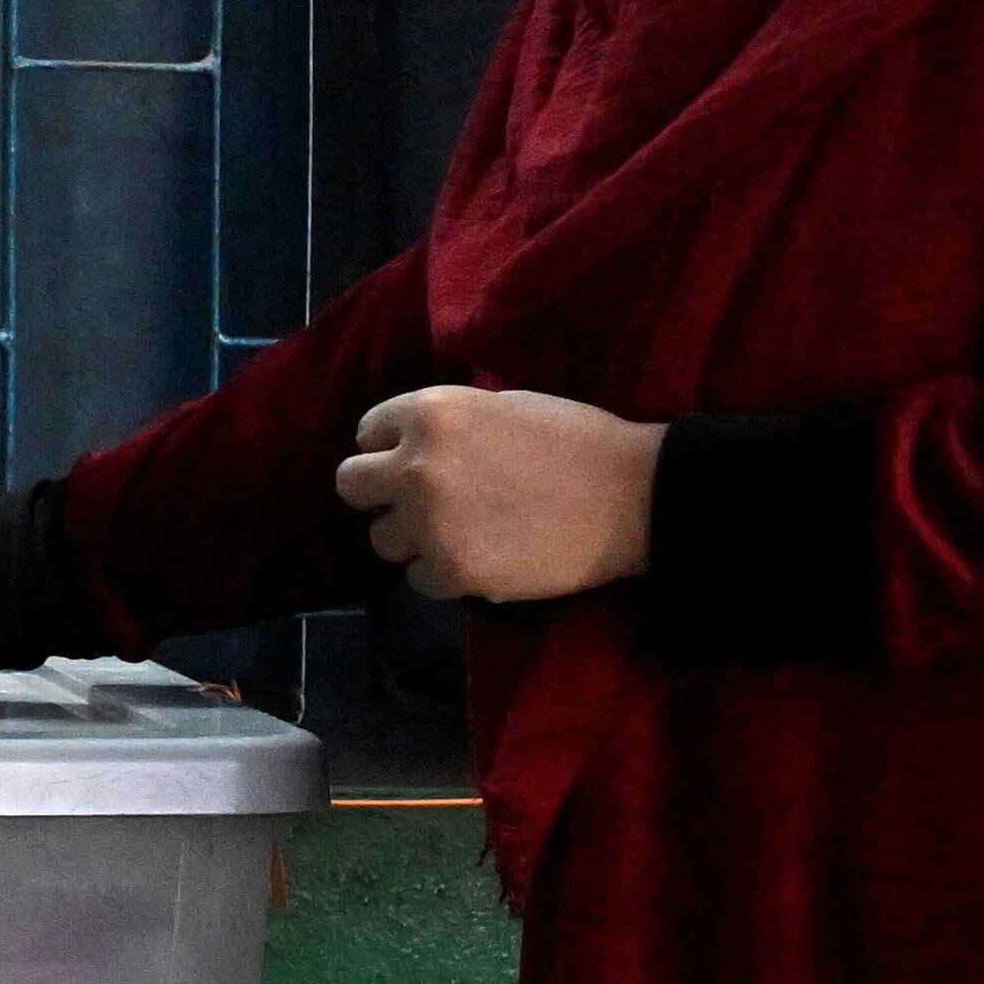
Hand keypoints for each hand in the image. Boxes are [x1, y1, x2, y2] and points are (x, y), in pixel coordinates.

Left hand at [333, 388, 665, 602]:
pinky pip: (418, 579)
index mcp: (430, 412)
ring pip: (382, 539)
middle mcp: (416, 466)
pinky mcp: (454, 573)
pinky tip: (480, 557)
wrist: (632, 496)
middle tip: (420, 500)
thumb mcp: (502, 405)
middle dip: (381, 491)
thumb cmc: (576, 439)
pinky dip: (442, 572)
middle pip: (352, 485)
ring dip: (412, 536)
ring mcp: (431, 524)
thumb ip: (448, 423)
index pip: (368, 432)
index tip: (422, 459)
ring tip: (459, 531)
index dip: (394, 446)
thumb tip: (410, 444)